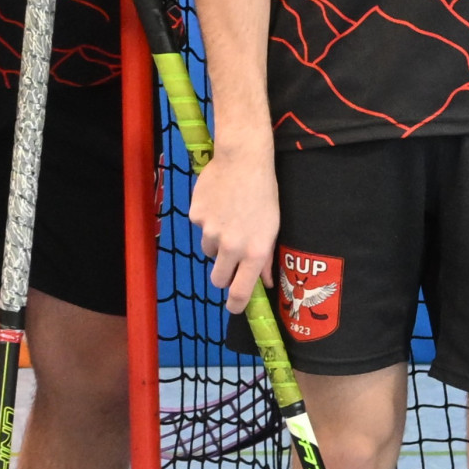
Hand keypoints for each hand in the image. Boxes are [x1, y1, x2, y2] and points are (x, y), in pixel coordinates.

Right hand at [188, 138, 280, 309]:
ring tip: (229, 219)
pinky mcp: (195, 217)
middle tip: (231, 259)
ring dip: (217, 242)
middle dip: (223, 274)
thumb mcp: (273, 227)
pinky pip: (200, 228)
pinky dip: (207, 221)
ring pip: (208, 250)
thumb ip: (267, 257)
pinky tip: (219, 203)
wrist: (243, 160)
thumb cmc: (265, 193)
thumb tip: (267, 282)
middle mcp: (230, 247)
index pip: (240, 292)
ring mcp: (210, 232)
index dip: (236, 305)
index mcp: (254, 252)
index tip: (235, 308)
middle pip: (218, 278)